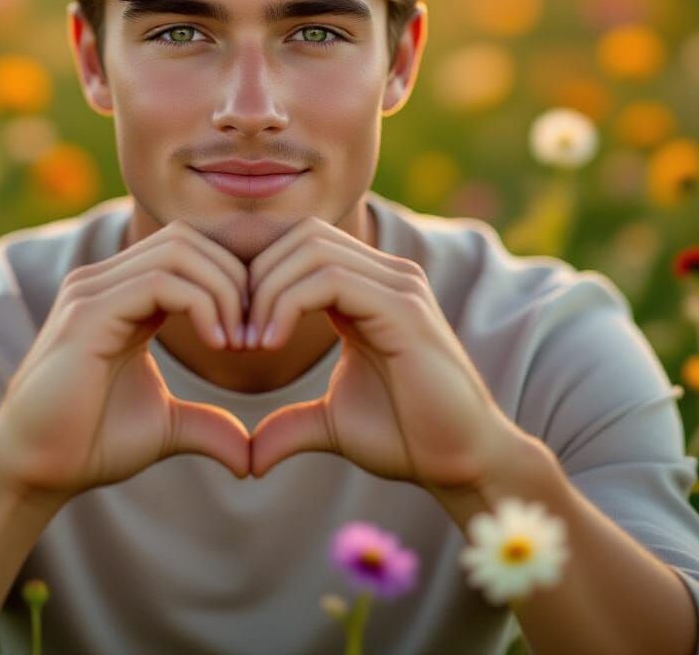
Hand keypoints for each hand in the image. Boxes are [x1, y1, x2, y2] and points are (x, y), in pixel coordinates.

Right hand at [0, 219, 252, 504]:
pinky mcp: (86, 312)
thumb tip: (249, 455)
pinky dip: (201, 304)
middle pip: (189, 239)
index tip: (258, 332)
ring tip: (240, 341)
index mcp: (124, 295)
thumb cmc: (89, 444)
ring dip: (225, 290)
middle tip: (256, 334)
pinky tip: (219, 343)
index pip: (191, 250)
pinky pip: (159, 282)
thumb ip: (208, 424)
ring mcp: (92, 290)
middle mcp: (105, 281)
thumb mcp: (166, 427)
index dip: (234, 280)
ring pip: (179, 251)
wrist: (32, 470)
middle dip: (236, 279)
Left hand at [244, 216, 522, 491]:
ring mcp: (399, 286)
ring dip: (266, 291)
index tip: (233, 329)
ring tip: (251, 341)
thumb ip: (291, 424)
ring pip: (311, 249)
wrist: (465, 462)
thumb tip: (250, 457)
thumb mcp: (332, 424)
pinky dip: (288, 303)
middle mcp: (386, 275)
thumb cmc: (408, 438)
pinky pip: (331, 279)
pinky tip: (270, 343)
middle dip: (256, 277)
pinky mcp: (404, 307)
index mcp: (368, 288)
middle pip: (301, 235)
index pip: (301, 244)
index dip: (257, 276)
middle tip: (236, 333)